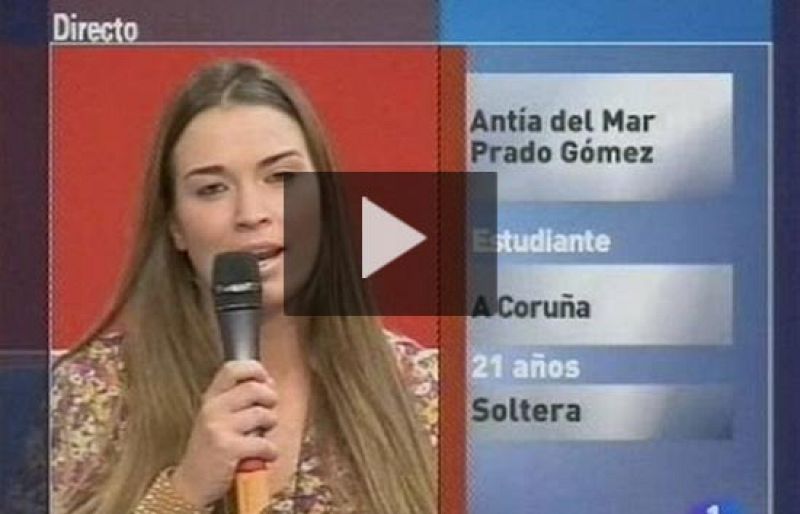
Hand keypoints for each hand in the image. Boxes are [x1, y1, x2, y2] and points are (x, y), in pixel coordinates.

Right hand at [171, 360, 278, 506]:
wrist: (191, 484)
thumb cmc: (210, 450)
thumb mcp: (215, 418)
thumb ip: (236, 400)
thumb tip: (268, 384)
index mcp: (210, 398)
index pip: (232, 369)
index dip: (255, 370)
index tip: (266, 380)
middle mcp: (212, 408)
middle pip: (254, 388)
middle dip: (271, 399)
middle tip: (269, 413)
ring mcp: (219, 427)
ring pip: (262, 414)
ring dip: (271, 425)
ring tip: (264, 435)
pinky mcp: (228, 448)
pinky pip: (263, 443)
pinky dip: (271, 451)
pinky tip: (265, 455)